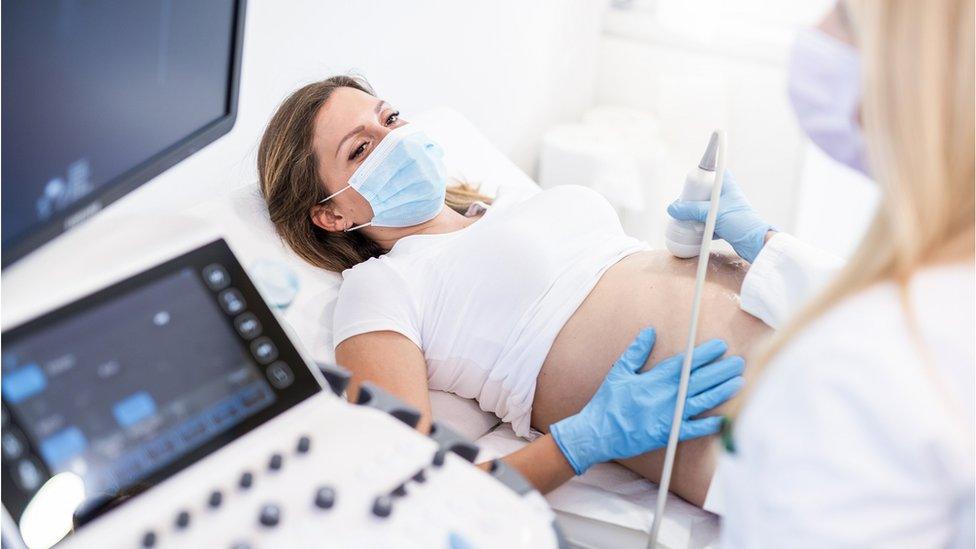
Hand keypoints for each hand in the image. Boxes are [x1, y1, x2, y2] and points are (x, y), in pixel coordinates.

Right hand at [549, 327, 744, 474]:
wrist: (597, 433)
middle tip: (739, 362)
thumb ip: (636, 351)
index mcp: (653, 380)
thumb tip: (650, 331)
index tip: (720, 346)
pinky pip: (693, 430)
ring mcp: (667, 416)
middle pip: (698, 380)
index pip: (685, 364)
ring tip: (739, 382)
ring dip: (721, 391)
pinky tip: (724, 419)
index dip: (704, 354)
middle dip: (720, 370)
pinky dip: (708, 426)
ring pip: (701, 402)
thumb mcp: (619, 372)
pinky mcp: (667, 435)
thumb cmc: (607, 402)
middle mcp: (664, 397)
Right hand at [667, 171, 773, 262]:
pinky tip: (696, 232)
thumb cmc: (740, 223)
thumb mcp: (712, 213)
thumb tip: (673, 208)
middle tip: (684, 205)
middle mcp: (728, 196)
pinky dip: (703, 226)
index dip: (702, 177)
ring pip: (706, 209)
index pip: (714, 173)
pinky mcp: (726, 224)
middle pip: (705, 193)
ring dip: (697, 215)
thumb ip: (691, 209)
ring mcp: (727, 211)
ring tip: (688, 220)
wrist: (755, 243)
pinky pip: (710, 222)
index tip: (691, 185)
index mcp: (728, 186)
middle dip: (694, 200)